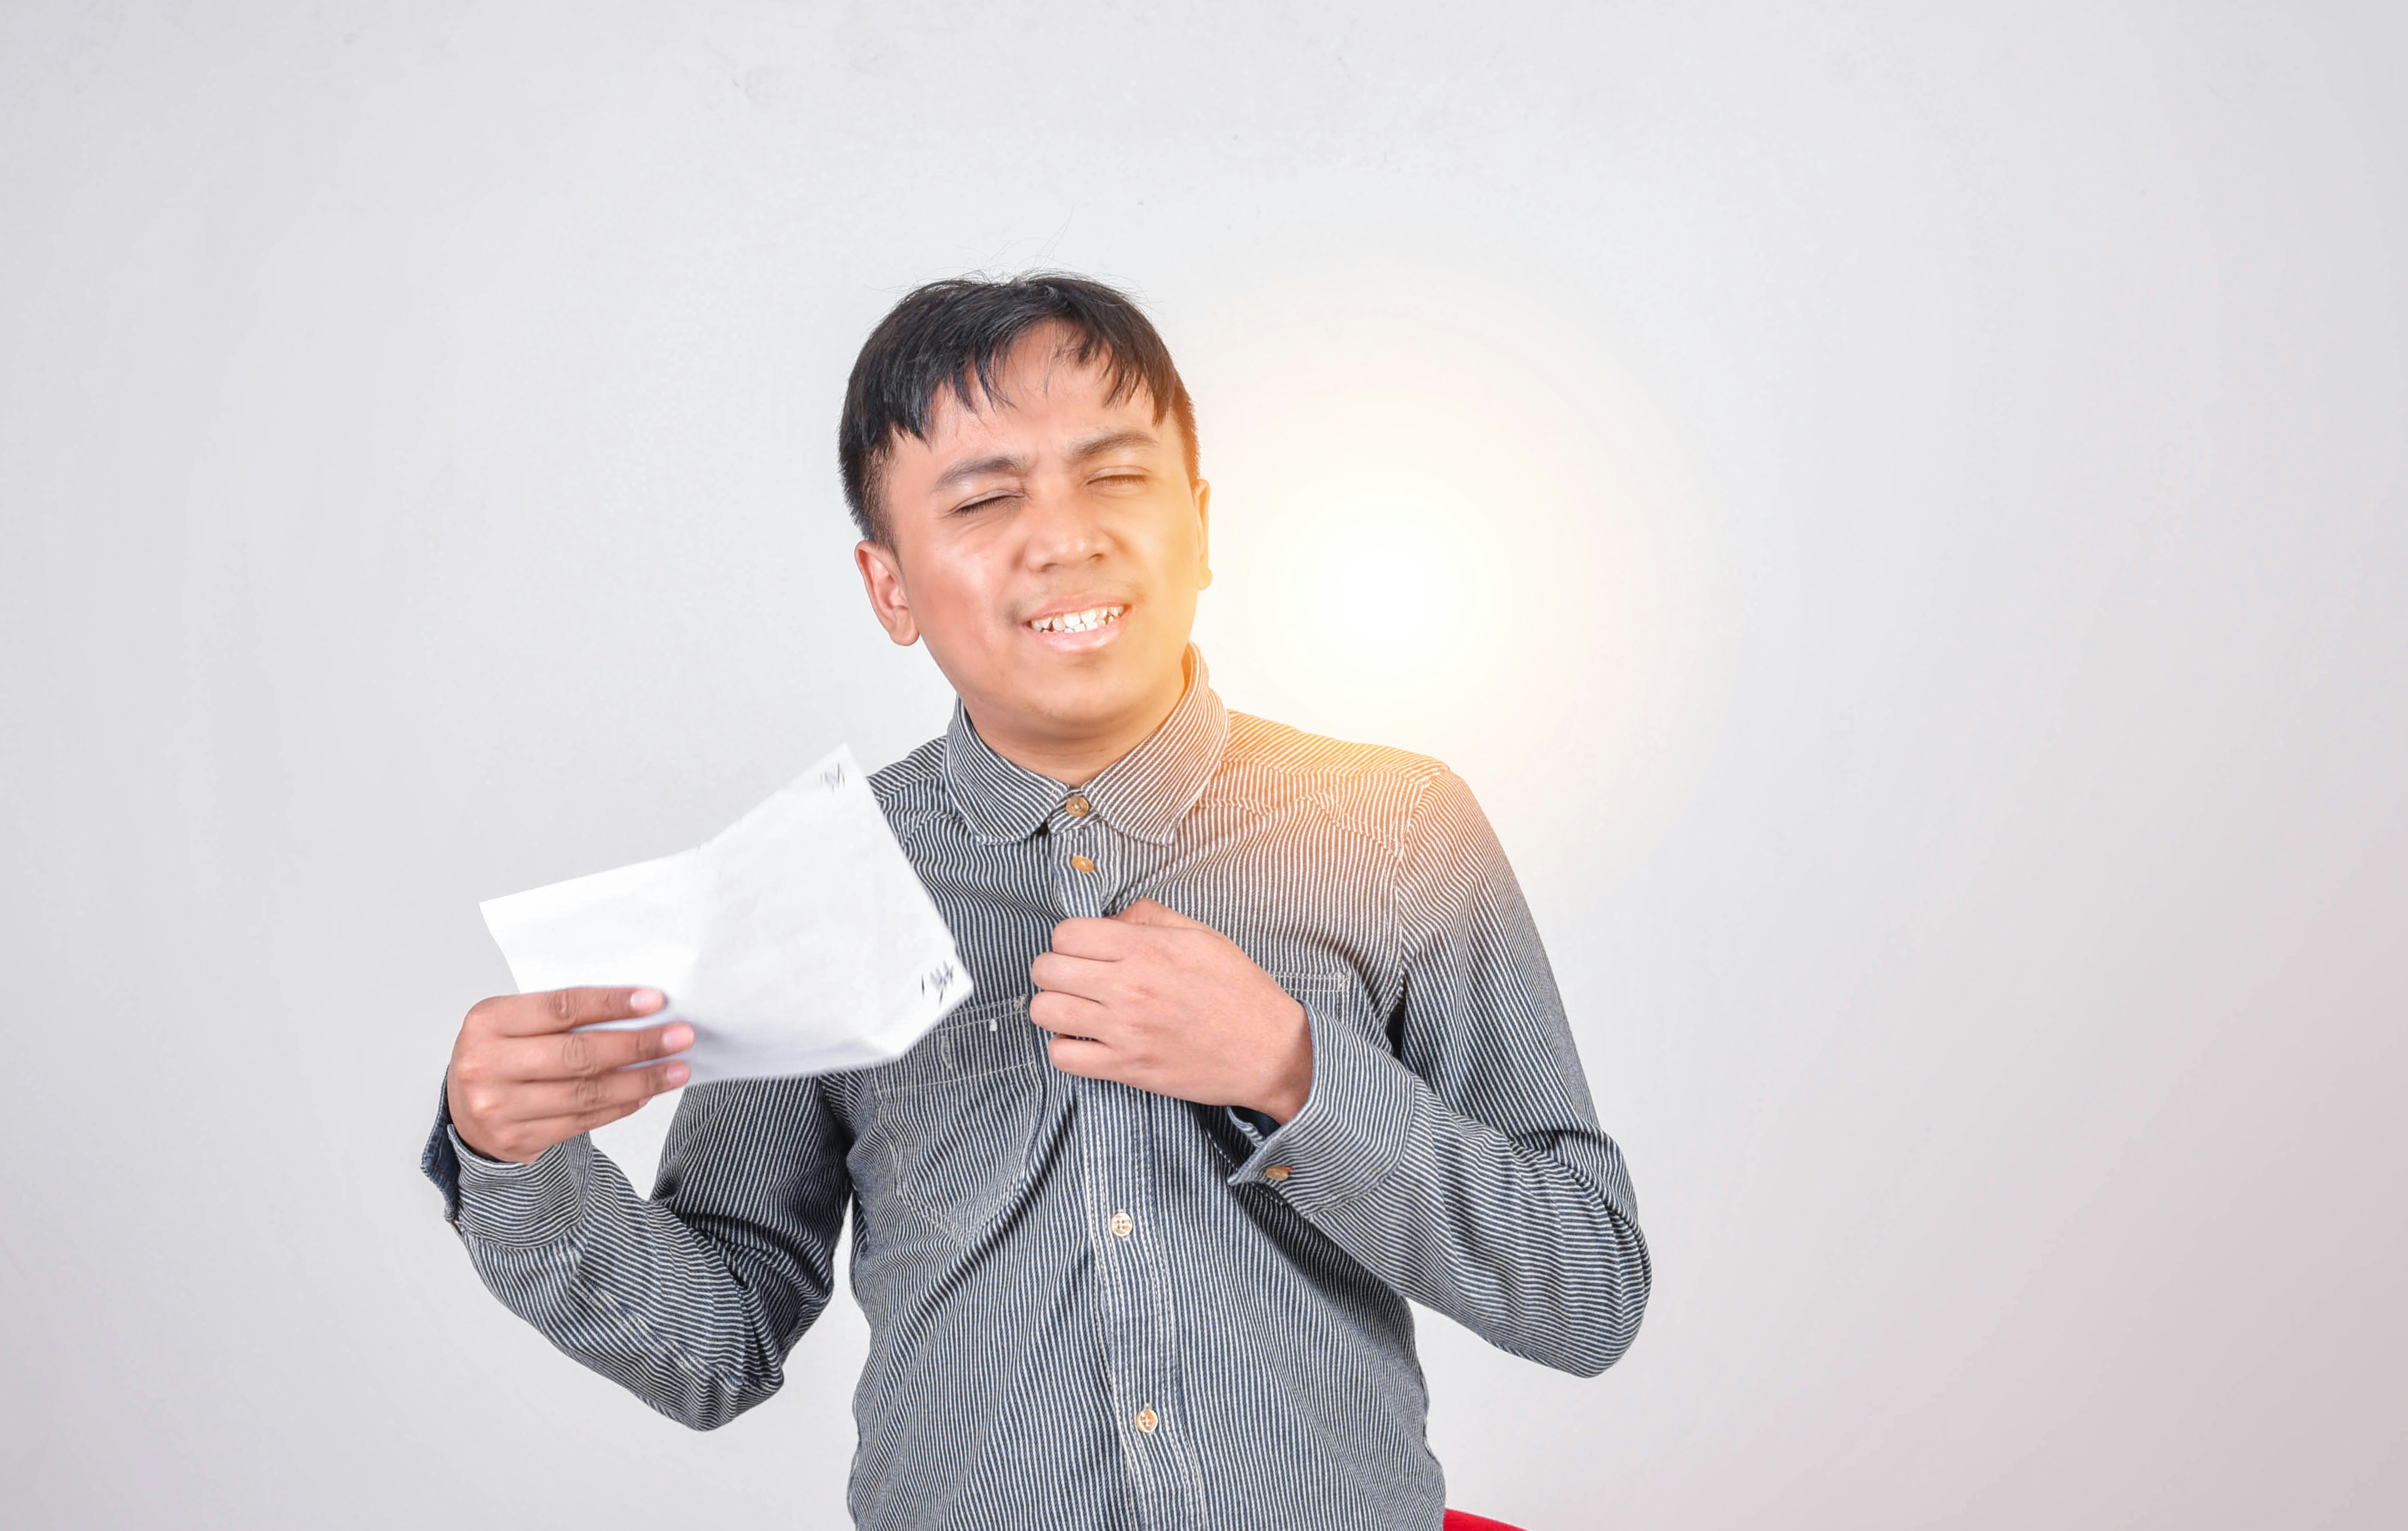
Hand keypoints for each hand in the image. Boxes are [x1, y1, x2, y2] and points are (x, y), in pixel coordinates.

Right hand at [446, 986, 692, 1163]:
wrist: (465, 1109)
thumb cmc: (500, 1054)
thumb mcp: (515, 1023)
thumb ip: (561, 1016)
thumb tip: (637, 1012)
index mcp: (488, 1022)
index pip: (561, 1007)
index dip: (611, 1004)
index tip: (655, 1001)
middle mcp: (486, 1065)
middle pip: (578, 1054)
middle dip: (639, 1045)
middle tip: (681, 1037)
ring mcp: (499, 1107)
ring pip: (586, 1093)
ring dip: (641, 1081)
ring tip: (677, 1069)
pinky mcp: (517, 1139)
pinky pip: (582, 1121)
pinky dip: (620, 1107)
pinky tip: (646, 1094)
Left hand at [1029, 899, 1313, 1122]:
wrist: (1269, 1050)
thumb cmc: (1240, 992)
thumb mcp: (1201, 935)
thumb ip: (1149, 916)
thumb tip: (1110, 919)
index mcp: (1145, 949)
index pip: (1066, 934)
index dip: (1069, 940)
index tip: (1082, 950)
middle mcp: (1128, 987)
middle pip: (1046, 969)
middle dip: (1054, 970)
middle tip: (1074, 977)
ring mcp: (1124, 1030)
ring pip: (1045, 1011)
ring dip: (1053, 1007)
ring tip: (1074, 1008)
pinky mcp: (1126, 1068)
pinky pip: (1062, 1057)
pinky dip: (1064, 1048)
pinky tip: (1084, 1041)